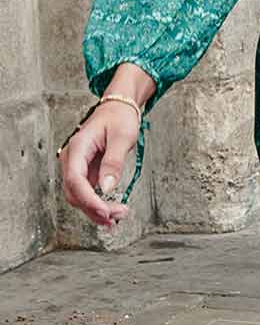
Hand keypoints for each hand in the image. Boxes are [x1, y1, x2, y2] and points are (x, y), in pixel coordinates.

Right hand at [58, 103, 139, 228]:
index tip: (104, 212)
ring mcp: (76, 166)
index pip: (75, 180)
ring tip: (118, 216)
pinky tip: (111, 211)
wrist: (117, 108)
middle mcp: (72, 158)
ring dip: (96, 210)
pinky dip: (98, 204)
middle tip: (117, 216)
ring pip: (79, 196)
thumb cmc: (119, 117)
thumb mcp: (122, 137)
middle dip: (94, 208)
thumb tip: (107, 187)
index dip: (88, 199)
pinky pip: (86, 193)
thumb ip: (114, 162)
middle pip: (74, 192)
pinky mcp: (84, 172)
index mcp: (78, 147)